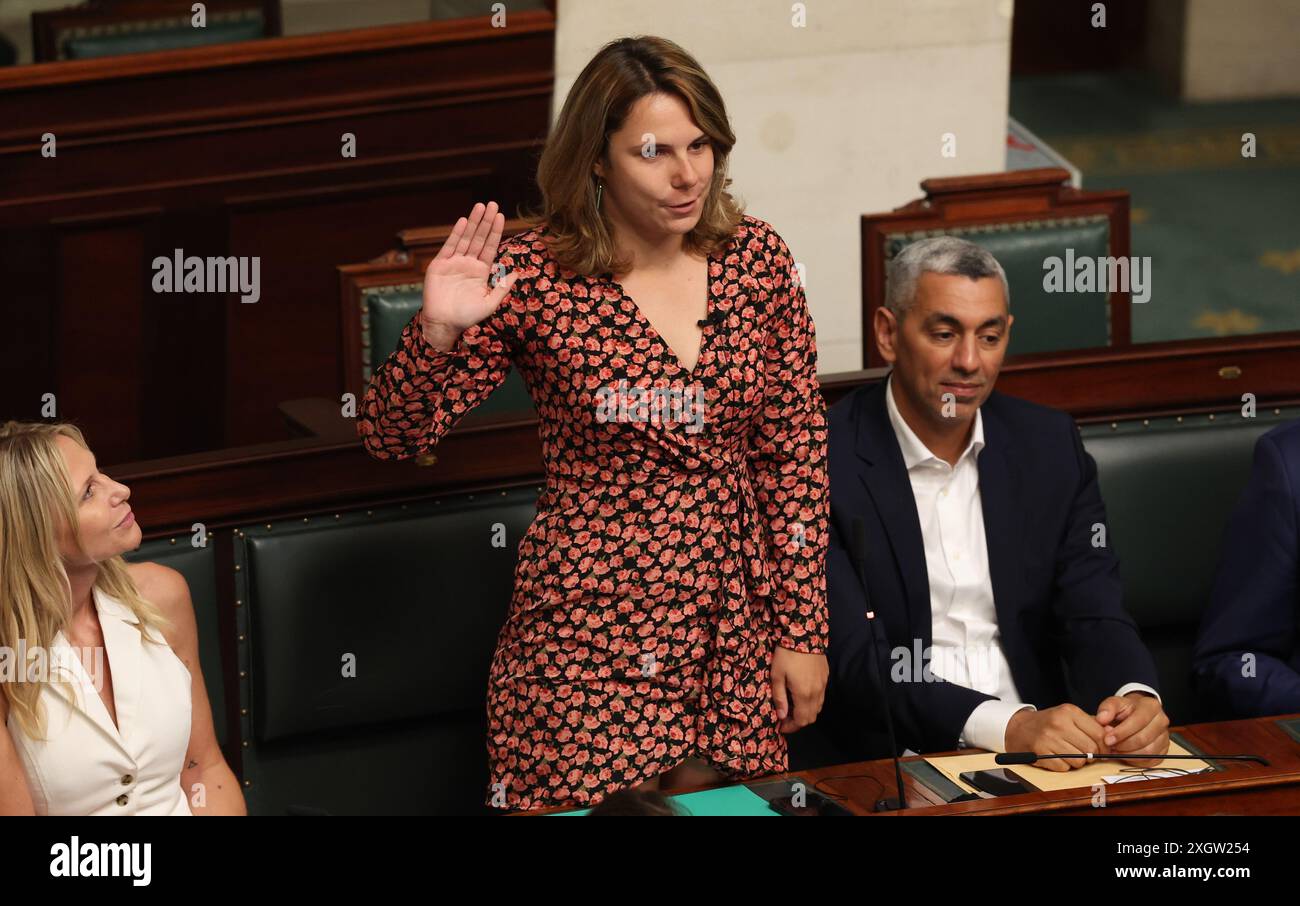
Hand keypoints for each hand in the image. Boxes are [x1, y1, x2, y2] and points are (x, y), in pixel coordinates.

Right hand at [419, 201, 519, 347]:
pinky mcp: (440, 265)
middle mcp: (468, 263)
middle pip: (479, 238)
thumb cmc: (467, 316)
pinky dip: (456, 234)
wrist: (444, 324)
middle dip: (486, 221)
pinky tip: (464, 222)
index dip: (496, 231)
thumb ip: (503, 287)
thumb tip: (518, 272)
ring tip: (480, 206)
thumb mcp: (490, 303)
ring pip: (466, 238)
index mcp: (481, 271)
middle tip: (493, 204)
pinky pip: (450, 246)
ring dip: (473, 222)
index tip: (501, 216)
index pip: (490, 247)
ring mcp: (454, 262)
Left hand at [770, 646, 826, 733]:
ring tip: (793, 708)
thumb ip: (779, 698)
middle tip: (786, 719)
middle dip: (798, 722)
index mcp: (803, 695)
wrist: (804, 634)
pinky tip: (802, 696)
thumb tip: (782, 716)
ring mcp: (823, 685)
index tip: (781, 726)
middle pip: (811, 717)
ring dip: (806, 713)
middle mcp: (816, 693)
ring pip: (818, 708)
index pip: (801, 721)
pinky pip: (821, 697)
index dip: (791, 727)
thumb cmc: (786, 655)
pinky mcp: (826, 677)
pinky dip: (812, 703)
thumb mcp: (777, 675)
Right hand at [1004, 704, 1107, 771]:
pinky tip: (1056, 756)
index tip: (1104, 750)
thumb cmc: (1048, 723)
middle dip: (1090, 755)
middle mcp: (1059, 723)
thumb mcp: (1068, 715)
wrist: (1018, 728)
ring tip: (1067, 752)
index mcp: (1069, 712)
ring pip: (1079, 761)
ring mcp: (1048, 738)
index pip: (1099, 734)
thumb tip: (1112, 735)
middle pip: (1090, 750)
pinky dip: (1062, 766)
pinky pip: (1064, 768)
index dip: (1105, 746)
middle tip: (1084, 753)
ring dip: (1076, 762)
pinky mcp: (1040, 752)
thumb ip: (1090, 724)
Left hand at [1096, 693, 1169, 766]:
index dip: (1121, 733)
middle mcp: (1161, 721)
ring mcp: (1165, 737)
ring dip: (1128, 754)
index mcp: (1151, 706)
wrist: (1136, 713)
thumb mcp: (1115, 703)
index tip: (1107, 739)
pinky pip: (1150, 760)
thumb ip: (1107, 708)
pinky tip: (1124, 754)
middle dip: (1123, 745)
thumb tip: (1101, 719)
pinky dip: (1135, 760)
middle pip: (1143, 739)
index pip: (1138, 722)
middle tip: (1110, 746)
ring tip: (1115, 750)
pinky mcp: (1164, 749)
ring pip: (1148, 752)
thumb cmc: (1126, 709)